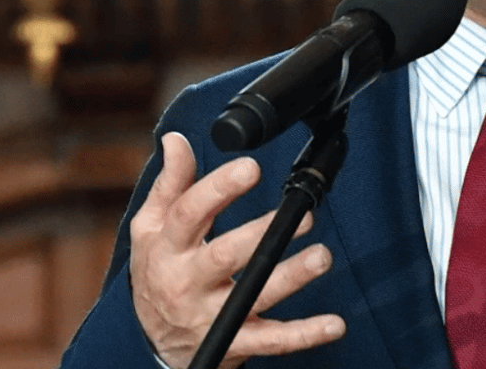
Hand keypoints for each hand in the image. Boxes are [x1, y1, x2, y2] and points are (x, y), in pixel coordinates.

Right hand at [129, 132, 345, 368]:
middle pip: (224, 256)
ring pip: (255, 297)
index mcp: (166, 248)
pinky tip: (335, 324)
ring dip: (292, 277)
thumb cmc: (157, 271)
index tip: (250, 168)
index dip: (218, 189)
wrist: (153, 341)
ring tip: (321, 256)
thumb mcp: (150, 228)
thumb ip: (169, 184)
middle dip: (262, 234)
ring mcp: (212, 316)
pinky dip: (305, 335)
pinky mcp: (234, 343)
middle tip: (303, 216)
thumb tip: (176, 140)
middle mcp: (187, 282)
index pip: (189, 214)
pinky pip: (273, 342)